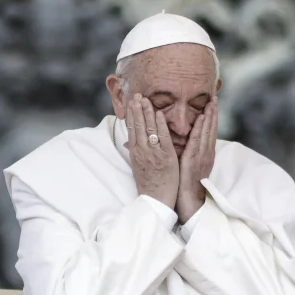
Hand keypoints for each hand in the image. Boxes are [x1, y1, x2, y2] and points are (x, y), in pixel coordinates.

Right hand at [126, 94, 179, 208]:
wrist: (156, 200)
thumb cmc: (149, 185)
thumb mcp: (138, 167)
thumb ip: (136, 153)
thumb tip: (129, 143)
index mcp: (135, 153)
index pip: (132, 129)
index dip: (132, 114)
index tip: (132, 102)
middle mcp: (142, 152)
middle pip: (138, 126)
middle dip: (137, 109)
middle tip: (137, 95)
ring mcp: (154, 154)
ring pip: (148, 129)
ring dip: (147, 113)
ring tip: (145, 99)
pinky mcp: (166, 157)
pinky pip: (163, 138)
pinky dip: (160, 125)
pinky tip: (159, 114)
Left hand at [176, 96, 217, 223]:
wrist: (189, 202)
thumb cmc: (186, 185)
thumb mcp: (189, 166)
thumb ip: (189, 153)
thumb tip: (185, 144)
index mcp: (204, 154)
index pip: (209, 132)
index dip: (211, 118)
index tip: (212, 105)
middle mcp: (206, 153)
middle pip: (211, 129)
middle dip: (214, 113)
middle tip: (215, 97)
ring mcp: (202, 156)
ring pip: (207, 132)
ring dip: (210, 116)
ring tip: (212, 102)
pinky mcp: (195, 160)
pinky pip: (198, 141)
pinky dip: (201, 128)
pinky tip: (202, 118)